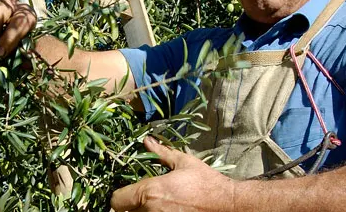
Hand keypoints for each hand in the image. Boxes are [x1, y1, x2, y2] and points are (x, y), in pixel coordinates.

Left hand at [111, 137, 236, 211]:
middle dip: (129, 207)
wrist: (229, 205)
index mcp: (150, 192)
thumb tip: (147, 141)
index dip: (120, 197)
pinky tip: (163, 211)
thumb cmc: (206, 183)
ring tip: (152, 206)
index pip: (117, 201)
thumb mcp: (184, 163)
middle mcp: (151, 211)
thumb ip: (162, 153)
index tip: (127, 194)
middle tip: (140, 200)